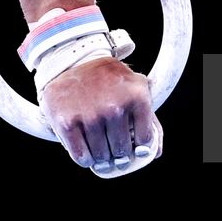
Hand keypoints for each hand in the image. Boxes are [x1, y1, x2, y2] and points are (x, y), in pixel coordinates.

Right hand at [40, 56, 161, 174]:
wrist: (73, 62)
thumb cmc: (110, 82)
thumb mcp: (136, 89)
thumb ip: (150, 120)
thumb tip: (154, 153)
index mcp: (137, 97)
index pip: (144, 141)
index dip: (139, 146)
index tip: (132, 143)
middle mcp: (114, 107)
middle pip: (122, 152)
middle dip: (119, 154)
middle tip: (113, 147)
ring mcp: (90, 116)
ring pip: (101, 157)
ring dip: (101, 157)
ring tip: (99, 144)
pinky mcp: (67, 123)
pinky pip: (81, 158)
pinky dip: (85, 158)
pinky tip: (86, 147)